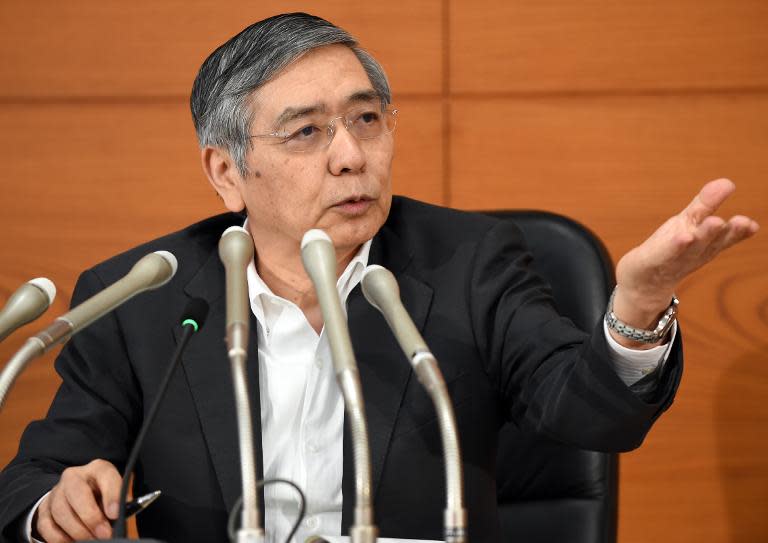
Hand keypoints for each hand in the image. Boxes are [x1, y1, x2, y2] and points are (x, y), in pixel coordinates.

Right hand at [34, 459, 120, 541]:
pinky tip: (73, 542)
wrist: (81, 497)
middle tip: (104, 535)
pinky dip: (60, 538)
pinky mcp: (44, 508)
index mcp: (98, 469)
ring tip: (91, 541)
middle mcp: (75, 476)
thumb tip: (120, 518)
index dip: (111, 495)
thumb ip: (120, 504)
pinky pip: (46, 525)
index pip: (105, 475)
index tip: (115, 515)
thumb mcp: (116, 496)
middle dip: (91, 517)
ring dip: (77, 531)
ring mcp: (57, 491)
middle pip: (77, 493)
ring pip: (61, 511)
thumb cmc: (104, 498)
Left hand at [612, 179, 758, 343]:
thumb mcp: (689, 222)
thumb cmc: (671, 248)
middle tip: (740, 221)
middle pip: (711, 241)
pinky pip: (665, 253)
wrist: (644, 281)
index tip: (750, 225)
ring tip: (716, 222)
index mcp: (706, 243)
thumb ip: (706, 203)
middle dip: (725, 232)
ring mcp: (674, 257)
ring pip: (692, 247)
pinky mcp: (653, 259)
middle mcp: (694, 252)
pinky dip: (675, 246)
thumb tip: (728, 182)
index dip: (738, 232)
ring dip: (704, 235)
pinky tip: (684, 236)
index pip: (725, 236)